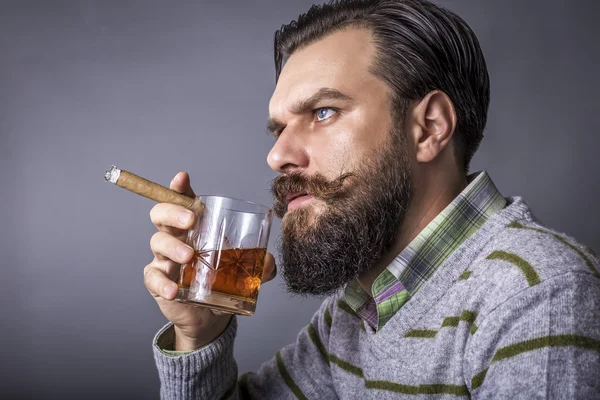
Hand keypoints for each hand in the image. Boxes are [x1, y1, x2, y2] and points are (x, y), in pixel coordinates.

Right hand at [144, 172, 276, 350]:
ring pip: (157, 242)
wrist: (209, 316)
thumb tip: (269, 261)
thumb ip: (259, 263)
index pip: (183, 200)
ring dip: (172, 247)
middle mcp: (176, 237)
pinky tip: (175, 290)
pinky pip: (153, 278)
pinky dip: (163, 283)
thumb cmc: (222, 280)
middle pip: (161, 214)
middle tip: (190, 221)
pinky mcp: (158, 282)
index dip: (179, 187)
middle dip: (173, 212)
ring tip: (189, 256)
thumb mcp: (244, 269)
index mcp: (196, 227)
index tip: (182, 178)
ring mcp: (164, 259)